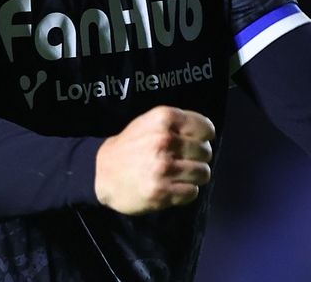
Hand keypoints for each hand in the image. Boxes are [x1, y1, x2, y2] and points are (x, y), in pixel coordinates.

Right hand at [95, 106, 214, 214]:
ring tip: (180, 175)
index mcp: (163, 119)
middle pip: (205, 152)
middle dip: (199, 158)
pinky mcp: (161, 192)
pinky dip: (186, 191)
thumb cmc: (130, 145)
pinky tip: (174, 187)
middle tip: (184, 161)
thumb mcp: (149, 122)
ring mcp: (163, 167)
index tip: (197, 142)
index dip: (204, 137)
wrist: (102, 172)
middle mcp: (165, 140)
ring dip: (195, 176)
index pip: (205, 128)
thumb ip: (177, 124)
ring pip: (203, 173)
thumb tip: (208, 134)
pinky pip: (192, 192)